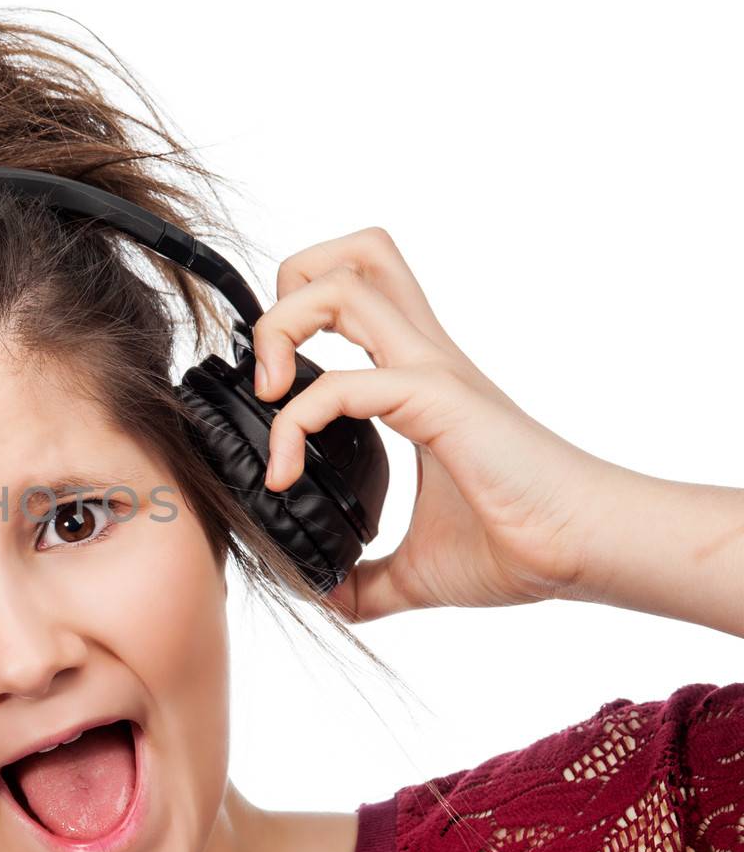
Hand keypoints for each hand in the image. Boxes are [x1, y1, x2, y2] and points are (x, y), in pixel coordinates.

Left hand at [254, 227, 615, 622]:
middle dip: (290, 288)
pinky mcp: (437, 400)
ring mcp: (431, 371)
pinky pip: (344, 381)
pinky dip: (294, 421)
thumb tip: (327, 597)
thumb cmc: (521, 547)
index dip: (295, 322)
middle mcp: (424, 358)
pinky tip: (286, 474)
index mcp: (417, 377)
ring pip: (346, 281)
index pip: (356, 295)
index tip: (266, 399)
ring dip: (282, 329)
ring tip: (268, 398)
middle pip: (354, 254)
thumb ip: (367, 580)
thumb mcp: (419, 568)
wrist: (584, 553)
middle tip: (270, 369)